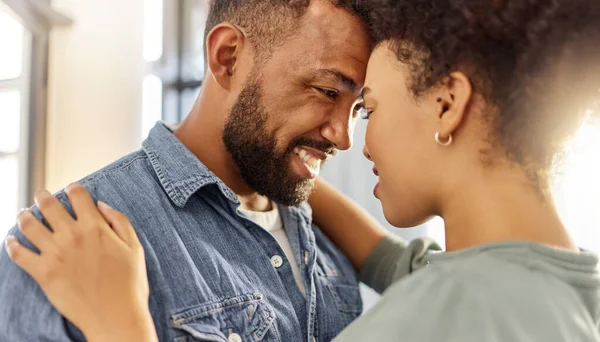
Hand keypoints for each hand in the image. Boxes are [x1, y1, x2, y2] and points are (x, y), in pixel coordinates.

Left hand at [4, 183, 157, 341]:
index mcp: (95, 227)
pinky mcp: (43, 273)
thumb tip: (101, 205)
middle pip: (49, 205)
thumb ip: (120, 221)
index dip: (74, 188)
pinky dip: (12, 245)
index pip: (78, 195)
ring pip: (29, 225)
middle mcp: (72, 235)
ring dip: (25, 215)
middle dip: (43, 197)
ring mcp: (55, 254)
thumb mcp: (134, 247)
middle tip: (41, 196)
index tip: (72, 189)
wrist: (116, 316)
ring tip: (24, 214)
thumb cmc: (129, 284)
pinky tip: (12, 241)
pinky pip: (19, 254)